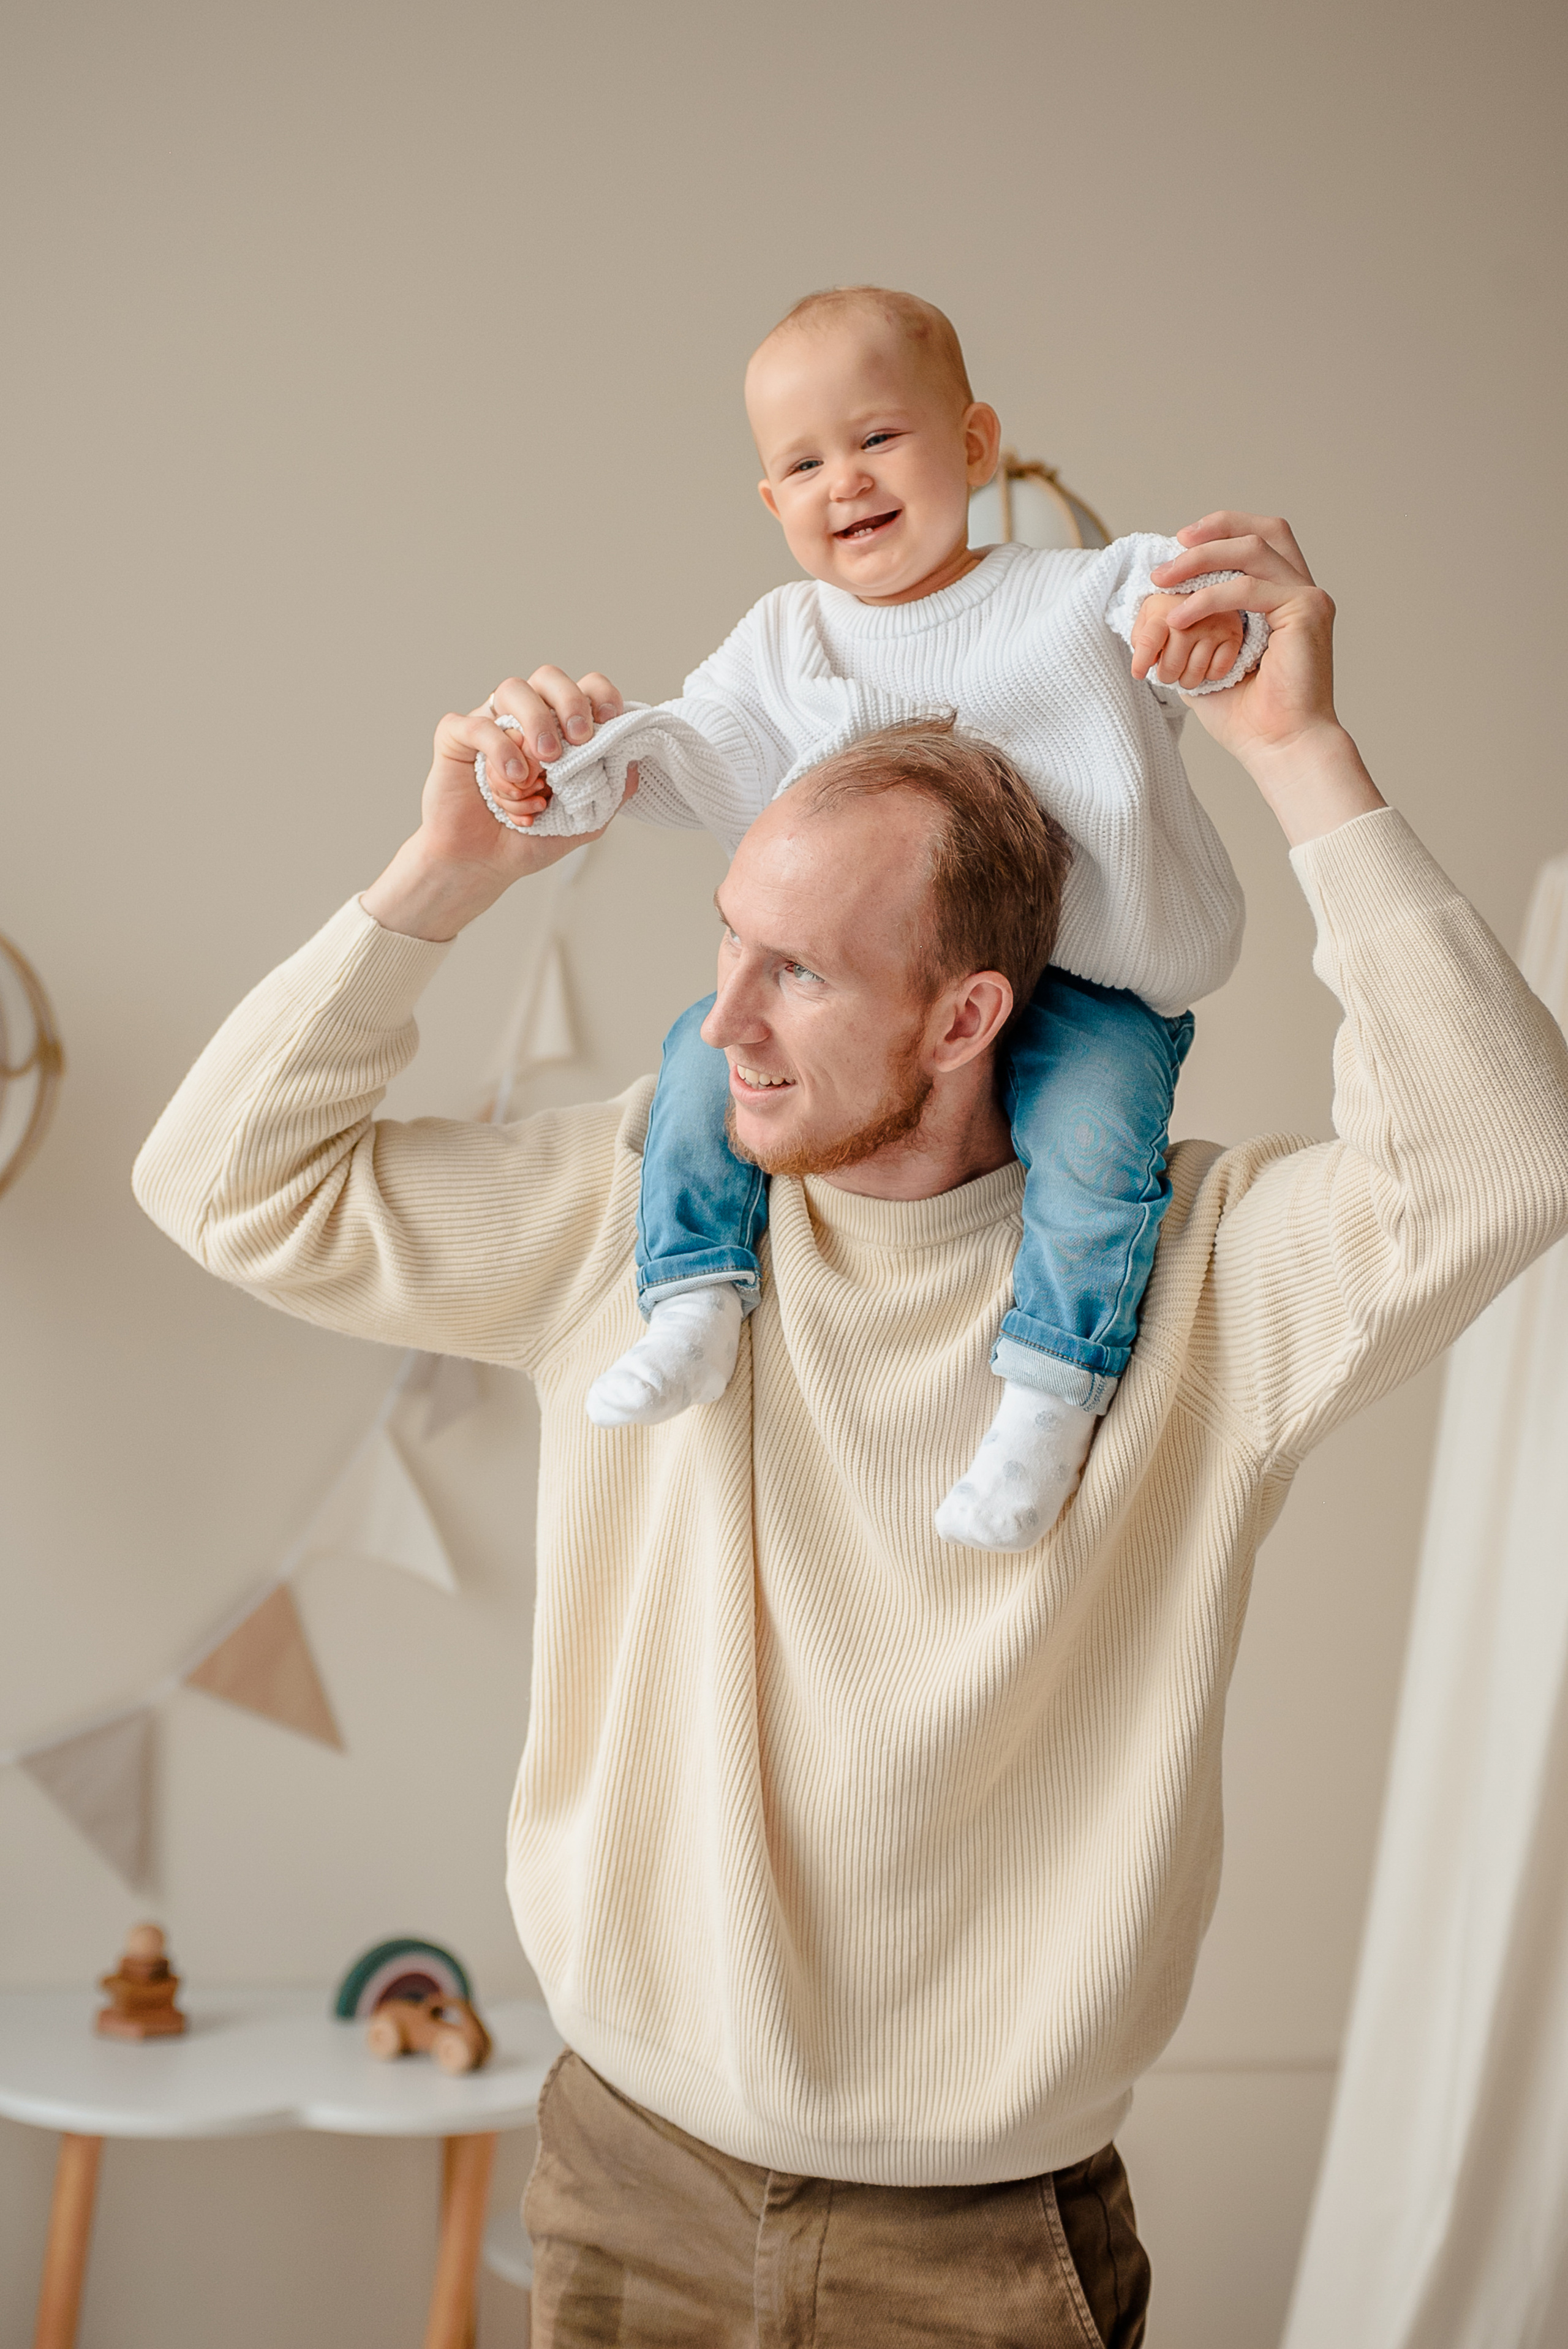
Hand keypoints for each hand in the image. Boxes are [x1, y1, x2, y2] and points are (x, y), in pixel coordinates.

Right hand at [360, 698, 637, 942]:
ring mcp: (490, 724)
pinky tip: (514, 779)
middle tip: (580, 739)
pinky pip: (475, 724)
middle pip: (548, 678)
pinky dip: (498, 748)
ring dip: (535, 723)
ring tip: (544, 765)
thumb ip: (611, 792)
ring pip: (511, 689)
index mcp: (559, 730)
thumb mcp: (585, 822)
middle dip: (570, 701)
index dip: (600, 694)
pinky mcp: (456, 738)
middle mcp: (525, 719)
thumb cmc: (530, 839)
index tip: (610, 718)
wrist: (483, 866)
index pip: (584, 689)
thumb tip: (634, 761)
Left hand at [1130, 592, 1245, 689]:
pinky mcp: (1233, 636)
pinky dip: (1210, 675)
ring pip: (1194, 673)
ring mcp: (1214, 627)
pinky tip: (1206, 665)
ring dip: (1187, 680)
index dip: (1140, 662)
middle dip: (1166, 675)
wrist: (1209, 590)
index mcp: (1165, 611)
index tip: (1138, 674)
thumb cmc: (1174, 610)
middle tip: (1168, 671)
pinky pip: (1218, 670)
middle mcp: (1191, 617)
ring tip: (1185, 671)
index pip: (1148, 641)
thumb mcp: (1150, 614)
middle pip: (1171, 666)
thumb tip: (1148, 661)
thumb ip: (1141, 635)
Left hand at [1150, 513, 1384, 843]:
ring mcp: (1308, 598)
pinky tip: (1179, 617)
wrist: (1279, 748)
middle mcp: (1301, 592)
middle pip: (1263, 531)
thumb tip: (1159, 609)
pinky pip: (1248, 589)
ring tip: (1163, 580)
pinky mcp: (1306, 610)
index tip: (1179, 544)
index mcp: (1284, 600)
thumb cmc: (1249, 718)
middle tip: (1172, 546)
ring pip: (1252, 551)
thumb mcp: (1207, 663)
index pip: (1259, 542)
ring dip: (1201, 560)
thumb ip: (1195, 629)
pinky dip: (1208, 598)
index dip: (1221, 532)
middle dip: (1214, 530)